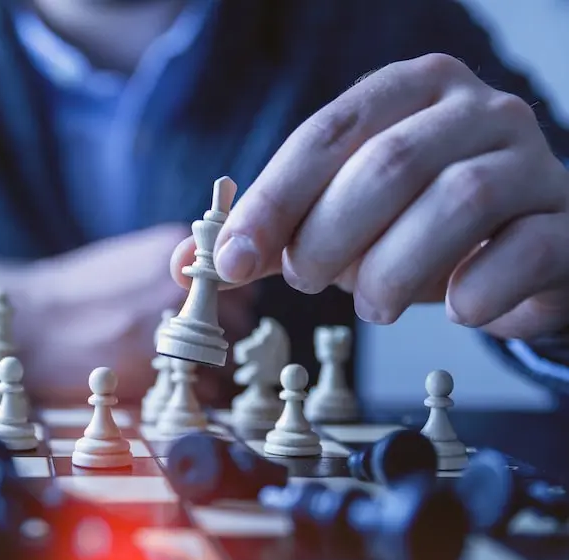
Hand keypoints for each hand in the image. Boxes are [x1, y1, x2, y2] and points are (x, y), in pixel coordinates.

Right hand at [25, 223, 254, 403]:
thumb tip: (217, 286)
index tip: (214, 317)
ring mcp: (170, 328)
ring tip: (179, 369)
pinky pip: (206, 390)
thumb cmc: (77, 294)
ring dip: (213, 369)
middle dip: (224, 337)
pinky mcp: (156, 371)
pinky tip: (168, 386)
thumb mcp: (131, 259)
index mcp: (176, 252)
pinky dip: (197, 395)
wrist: (31, 324)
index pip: (240, 282)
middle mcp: (180, 287)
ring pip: (226, 358)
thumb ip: (177, 269)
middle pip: (241, 320)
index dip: (230, 304)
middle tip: (194, 348)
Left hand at [200, 53, 568, 339]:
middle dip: (330, 234)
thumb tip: (187, 261)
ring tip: (369, 305)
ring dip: (394, 269)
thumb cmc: (415, 228)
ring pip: (459, 200)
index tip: (232, 259)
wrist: (520, 249)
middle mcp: (477, 111)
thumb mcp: (338, 221)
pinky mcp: (566, 221)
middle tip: (307, 281)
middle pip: (390, 162)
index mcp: (410, 92)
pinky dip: (476, 291)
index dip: (274, 199)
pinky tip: (454, 308)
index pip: (328, 133)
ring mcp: (532, 160)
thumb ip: (270, 236)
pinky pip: (524, 251)